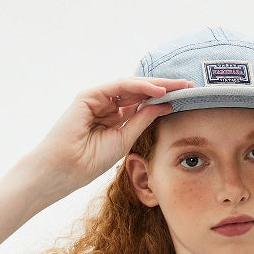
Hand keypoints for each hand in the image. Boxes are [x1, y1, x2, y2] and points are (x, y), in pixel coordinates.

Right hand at [25, 77, 193, 203]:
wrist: (65, 169)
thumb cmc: (89, 161)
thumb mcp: (124, 139)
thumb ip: (142, 120)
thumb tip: (164, 104)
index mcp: (114, 119)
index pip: (142, 104)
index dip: (163, 99)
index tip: (186, 97)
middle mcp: (107, 106)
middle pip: (140, 92)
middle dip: (164, 87)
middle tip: (189, 84)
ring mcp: (98, 99)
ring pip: (131, 86)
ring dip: (156, 84)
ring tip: (178, 85)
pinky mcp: (89, 95)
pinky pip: (119, 86)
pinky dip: (139, 86)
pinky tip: (157, 89)